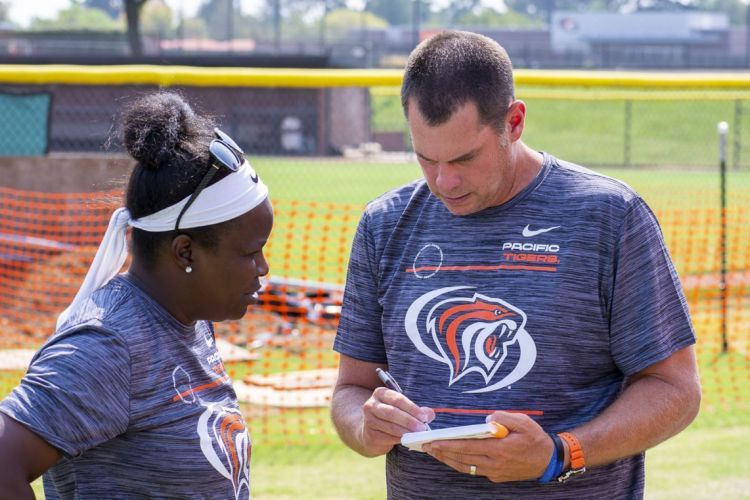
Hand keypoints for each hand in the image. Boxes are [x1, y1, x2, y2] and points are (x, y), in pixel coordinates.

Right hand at [359, 387, 434, 455]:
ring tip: (418, 435)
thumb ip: (416, 410)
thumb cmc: (390, 417)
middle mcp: (371, 405)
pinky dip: (400, 439)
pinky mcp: (370, 435)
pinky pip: (388, 437)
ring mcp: (369, 420)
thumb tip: (430, 414)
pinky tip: (409, 440)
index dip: (412, 408)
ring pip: (390, 426)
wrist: (370, 431)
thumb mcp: (401, 409)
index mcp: (380, 393)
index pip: (398, 399)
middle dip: (409, 421)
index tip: (424, 417)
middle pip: (392, 412)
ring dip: (406, 431)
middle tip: (422, 428)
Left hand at [422, 411, 551, 482]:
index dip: (449, 445)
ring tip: (434, 452)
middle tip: (426, 447)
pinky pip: (474, 470)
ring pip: (465, 467)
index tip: (434, 442)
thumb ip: (504, 417)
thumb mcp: (523, 421)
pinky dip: (461, 464)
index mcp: (499, 449)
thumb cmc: (535, 438)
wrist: (549, 461)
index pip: (467, 447)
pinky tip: (453, 457)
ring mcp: (494, 472)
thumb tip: (486, 419)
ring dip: (448, 460)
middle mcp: (494, 463)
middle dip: (442, 453)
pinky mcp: (496, 476)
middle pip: (462, 459)